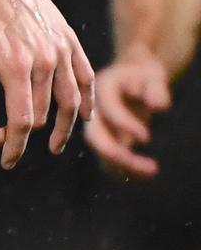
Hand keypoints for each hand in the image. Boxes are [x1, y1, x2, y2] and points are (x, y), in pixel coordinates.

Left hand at [0, 0, 92, 168]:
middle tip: (4, 142)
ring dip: (64, 127)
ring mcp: (61, 50)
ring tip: (53, 144)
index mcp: (16, 66)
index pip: (21, 119)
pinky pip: (86, 75)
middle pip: (43, 113)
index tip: (5, 160)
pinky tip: (85, 115)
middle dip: (24, 135)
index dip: (14, 145)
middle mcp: (45, 61)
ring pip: (71, 101)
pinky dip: (88, 98)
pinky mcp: (70, 41)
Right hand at [84, 51, 171, 179]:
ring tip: (151, 171)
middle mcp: (92, 110)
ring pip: (101, 151)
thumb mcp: (152, 76)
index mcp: (101, 88)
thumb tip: (158, 107)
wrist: (132, 81)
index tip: (146, 137)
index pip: (106, 107)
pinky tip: (144, 173)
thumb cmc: (143, 77)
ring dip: (123, 166)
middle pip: (94, 136)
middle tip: (149, 166)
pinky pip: (108, 158)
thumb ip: (156, 89)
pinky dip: (123, 169)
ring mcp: (97, 126)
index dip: (123, 123)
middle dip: (116, 154)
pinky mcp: (106, 138)